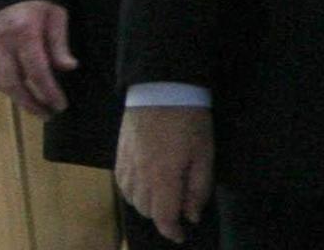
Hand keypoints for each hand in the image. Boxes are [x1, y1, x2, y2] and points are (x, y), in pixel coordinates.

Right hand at [0, 0, 76, 114]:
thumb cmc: (39, 7)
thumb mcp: (57, 17)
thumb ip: (60, 43)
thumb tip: (68, 67)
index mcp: (23, 30)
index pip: (36, 69)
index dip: (48, 90)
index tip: (60, 105)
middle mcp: (1, 40)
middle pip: (14, 82)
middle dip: (31, 102)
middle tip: (47, 115)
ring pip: (1, 83)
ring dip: (19, 100)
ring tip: (38, 109)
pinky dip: (8, 90)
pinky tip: (22, 96)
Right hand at [116, 106, 213, 243]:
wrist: (161, 89)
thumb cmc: (189, 121)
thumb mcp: (204, 154)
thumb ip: (198, 188)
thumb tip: (192, 216)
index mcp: (162, 179)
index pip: (163, 218)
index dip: (173, 231)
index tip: (181, 235)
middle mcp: (139, 178)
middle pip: (147, 211)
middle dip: (163, 216)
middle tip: (180, 207)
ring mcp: (126, 167)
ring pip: (133, 201)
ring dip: (148, 205)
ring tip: (165, 195)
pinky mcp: (119, 156)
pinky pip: (123, 186)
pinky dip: (134, 193)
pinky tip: (147, 184)